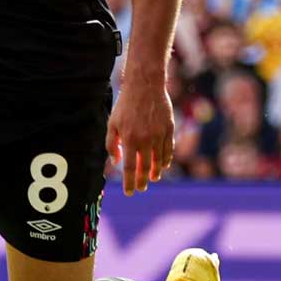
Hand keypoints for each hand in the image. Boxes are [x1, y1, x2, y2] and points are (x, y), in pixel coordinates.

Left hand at [107, 69, 175, 195]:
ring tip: (153, 179)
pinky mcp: (169, 130)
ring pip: (159, 161)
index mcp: (130, 139)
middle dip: (143, 181)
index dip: (130, 183)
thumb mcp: (112, 123)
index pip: (130, 168)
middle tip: (141, 188)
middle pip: (146, 168)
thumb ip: (111, 143)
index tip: (130, 193)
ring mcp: (159, 136)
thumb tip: (115, 161)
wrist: (145, 87)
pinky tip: (162, 165)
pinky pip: (168, 150)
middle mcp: (145, 140)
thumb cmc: (125, 105)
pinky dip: (165, 160)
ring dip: (156, 172)